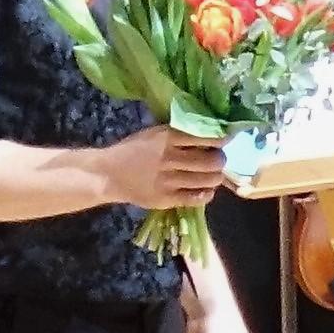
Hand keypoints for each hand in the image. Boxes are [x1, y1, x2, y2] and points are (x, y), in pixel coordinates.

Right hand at [96, 123, 228, 210]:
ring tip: (212, 175)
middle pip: (212, 161)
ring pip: (208, 180)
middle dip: (220, 160)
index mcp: (167, 137)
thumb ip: (178, 133)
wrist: (107, 174)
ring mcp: (169, 180)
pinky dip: (206, 194)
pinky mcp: (167, 199)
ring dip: (215, 177)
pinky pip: (197, 198)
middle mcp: (170, 158)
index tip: (226, 140)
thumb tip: (209, 133)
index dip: (221, 139)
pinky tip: (204, 189)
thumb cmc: (132, 150)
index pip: (206, 137)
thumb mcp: (153, 133)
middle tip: (218, 160)